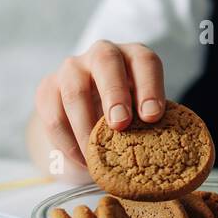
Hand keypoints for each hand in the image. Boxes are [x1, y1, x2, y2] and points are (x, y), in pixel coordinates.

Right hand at [33, 40, 165, 171]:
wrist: (90, 124)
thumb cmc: (130, 122)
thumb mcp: (144, 119)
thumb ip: (154, 127)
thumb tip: (170, 156)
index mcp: (134, 59)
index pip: (145, 61)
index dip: (150, 87)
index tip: (153, 117)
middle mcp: (102, 55)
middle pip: (106, 61)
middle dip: (114, 93)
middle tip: (120, 125)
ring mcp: (72, 69)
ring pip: (74, 90)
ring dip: (86, 127)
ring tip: (97, 157)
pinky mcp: (48, 89)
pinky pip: (54, 115)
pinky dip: (68, 143)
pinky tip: (82, 161)